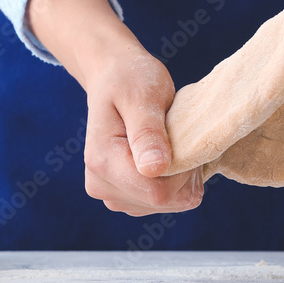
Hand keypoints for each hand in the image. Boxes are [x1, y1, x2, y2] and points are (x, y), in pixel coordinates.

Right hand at [27, 0, 203, 215]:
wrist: (112, 77)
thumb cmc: (129, 80)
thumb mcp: (142, 96)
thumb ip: (147, 132)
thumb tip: (154, 169)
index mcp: (102, 161)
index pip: (157, 191)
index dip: (183, 171)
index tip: (182, 139)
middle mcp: (101, 185)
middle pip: (161, 201)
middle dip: (182, 174)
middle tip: (176, 137)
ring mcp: (110, 194)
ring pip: (164, 205)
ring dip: (178, 178)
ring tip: (168, 143)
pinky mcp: (122, 197)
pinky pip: (161, 203)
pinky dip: (173, 183)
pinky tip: (165, 157)